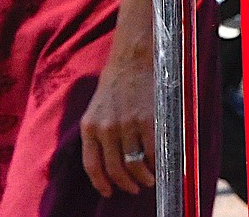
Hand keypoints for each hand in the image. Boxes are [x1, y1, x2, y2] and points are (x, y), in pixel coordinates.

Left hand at [80, 52, 155, 196]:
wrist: (133, 56)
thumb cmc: (117, 79)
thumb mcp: (97, 106)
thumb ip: (100, 130)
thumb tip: (111, 159)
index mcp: (90, 126)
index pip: (92, 166)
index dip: (102, 184)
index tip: (109, 191)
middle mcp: (106, 128)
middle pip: (115, 170)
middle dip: (126, 184)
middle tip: (135, 187)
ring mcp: (127, 125)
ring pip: (134, 165)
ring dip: (143, 178)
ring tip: (149, 180)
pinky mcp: (147, 120)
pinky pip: (152, 153)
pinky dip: (156, 164)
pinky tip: (159, 165)